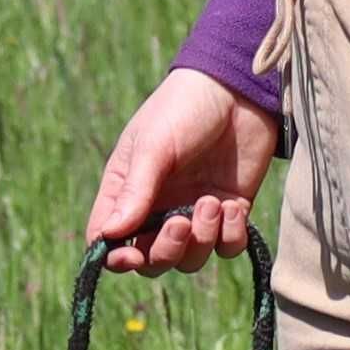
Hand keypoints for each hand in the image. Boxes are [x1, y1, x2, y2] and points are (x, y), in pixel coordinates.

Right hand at [85, 68, 277, 274]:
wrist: (239, 89)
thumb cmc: (183, 108)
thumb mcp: (154, 146)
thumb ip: (135, 191)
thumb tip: (110, 235)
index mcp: (126, 192)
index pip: (111, 241)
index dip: (116, 259)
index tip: (130, 257)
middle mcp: (158, 209)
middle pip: (152, 260)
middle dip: (167, 251)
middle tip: (182, 223)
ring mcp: (194, 213)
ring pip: (191, 259)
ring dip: (202, 239)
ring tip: (213, 202)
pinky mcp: (230, 213)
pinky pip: (227, 247)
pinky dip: (231, 236)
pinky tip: (234, 207)